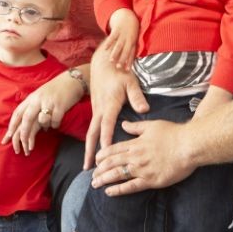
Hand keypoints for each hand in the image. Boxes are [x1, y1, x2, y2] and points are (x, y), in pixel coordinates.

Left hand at [3, 71, 83, 154]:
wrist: (71, 80)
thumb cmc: (55, 90)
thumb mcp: (39, 96)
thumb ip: (32, 107)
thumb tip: (25, 125)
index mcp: (31, 98)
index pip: (18, 113)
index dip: (12, 126)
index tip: (7, 138)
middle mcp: (38, 99)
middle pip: (26, 119)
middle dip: (22, 134)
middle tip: (19, 148)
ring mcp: (49, 102)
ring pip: (41, 121)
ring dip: (44, 128)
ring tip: (44, 132)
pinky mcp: (60, 105)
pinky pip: (54, 121)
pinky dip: (54, 125)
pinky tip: (56, 124)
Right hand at [83, 50, 147, 166]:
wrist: (103, 63)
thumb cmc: (119, 72)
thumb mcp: (130, 82)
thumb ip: (137, 97)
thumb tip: (144, 110)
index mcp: (109, 105)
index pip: (106, 126)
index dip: (106, 139)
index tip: (105, 154)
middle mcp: (99, 110)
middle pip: (92, 134)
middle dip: (90, 152)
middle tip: (88, 168)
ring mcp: (96, 110)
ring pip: (90, 133)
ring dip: (88, 148)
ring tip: (88, 164)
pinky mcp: (96, 110)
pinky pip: (92, 128)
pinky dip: (91, 140)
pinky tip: (93, 150)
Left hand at [91, 118, 192, 194]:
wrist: (189, 146)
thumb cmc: (173, 134)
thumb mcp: (152, 125)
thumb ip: (136, 126)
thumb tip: (124, 124)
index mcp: (135, 144)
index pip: (112, 150)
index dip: (102, 156)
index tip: (96, 160)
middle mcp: (135, 157)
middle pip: (111, 163)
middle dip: (99, 169)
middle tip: (92, 174)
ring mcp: (142, 170)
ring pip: (117, 175)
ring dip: (103, 179)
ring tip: (95, 184)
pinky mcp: (151, 181)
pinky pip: (130, 187)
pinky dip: (118, 190)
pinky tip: (109, 192)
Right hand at [102, 10, 138, 70]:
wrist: (128, 16)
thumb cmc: (130, 31)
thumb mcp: (133, 39)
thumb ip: (130, 49)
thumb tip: (127, 62)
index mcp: (133, 42)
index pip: (132, 53)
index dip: (129, 62)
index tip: (127, 70)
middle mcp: (128, 39)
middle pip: (125, 51)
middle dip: (122, 59)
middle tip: (118, 67)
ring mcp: (123, 34)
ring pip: (119, 45)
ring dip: (115, 53)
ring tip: (111, 60)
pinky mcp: (117, 30)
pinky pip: (112, 37)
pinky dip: (109, 43)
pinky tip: (105, 48)